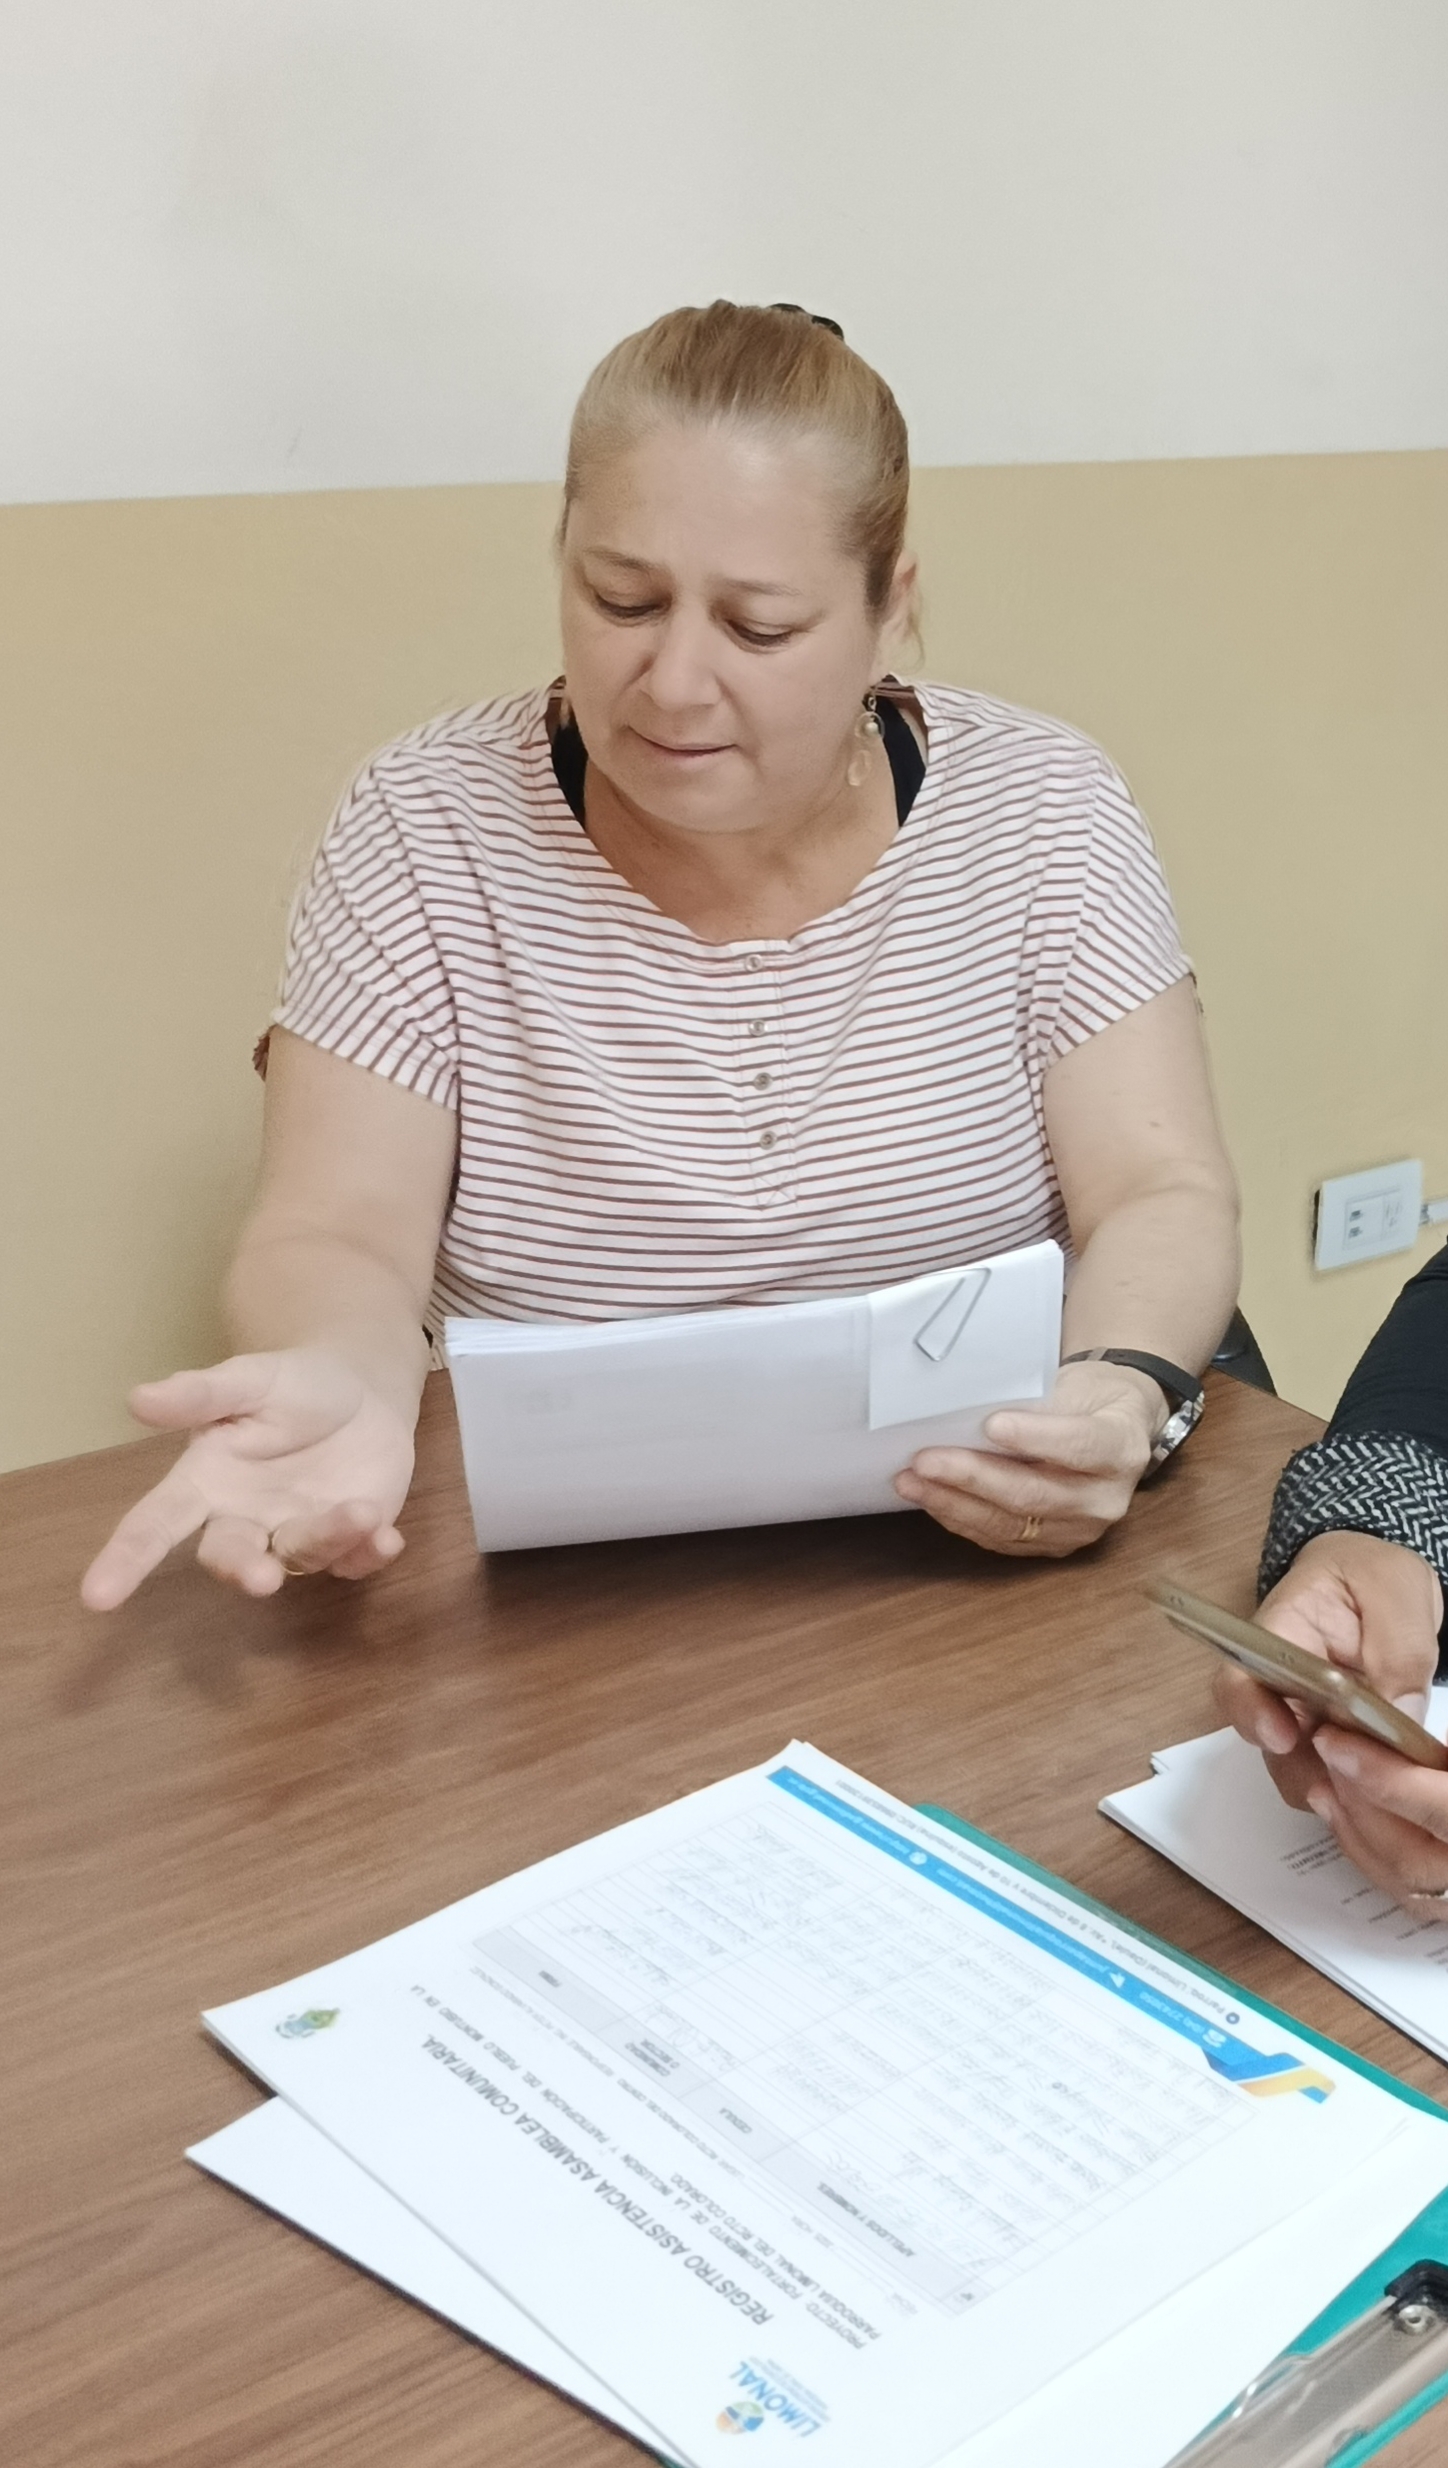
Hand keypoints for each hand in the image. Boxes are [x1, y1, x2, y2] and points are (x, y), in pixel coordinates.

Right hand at [80, 1349, 416, 1608]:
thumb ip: (200, 1393)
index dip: (125, 1559)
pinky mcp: (349, 1539)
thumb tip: (136, 1398)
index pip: (155, 1524)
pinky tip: (388, 1537)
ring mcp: (297, 1533)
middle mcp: (245, 1519)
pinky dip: (370, 1552)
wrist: (361, 1389)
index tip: (96, 1596)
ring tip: (361, 1510)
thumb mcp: (249, 1379)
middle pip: (230, 1557)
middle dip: (242, 1571)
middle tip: (260, 1579)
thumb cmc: (292, 1386)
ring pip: (301, 1555)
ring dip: (328, 1539)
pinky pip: (354, 1560)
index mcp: (205, 1481)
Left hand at [892, 1359, 1159, 1556]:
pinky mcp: (1052, 1547)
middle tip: (926, 1460)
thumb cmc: (1088, 1398)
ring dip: (954, 1503)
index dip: (1034, 1438)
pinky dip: (960, 1518)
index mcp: (1122, 1447)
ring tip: (911, 1481)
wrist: (1115, 1430)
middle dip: (973, 1477)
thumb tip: (969, 1409)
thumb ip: (1037, 1401)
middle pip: (1034, 1494)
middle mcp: (1105, 1499)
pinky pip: (1001, 1539)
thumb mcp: (1077, 1383)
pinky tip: (930, 1499)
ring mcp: (1080, 1530)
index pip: (1079, 1445)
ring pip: (1010, 1524)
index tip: (991, 1425)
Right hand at [1216, 1532, 1444, 1910]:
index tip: (1281, 1737)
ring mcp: (1303, 1715)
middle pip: (1267, 1740)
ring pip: (1299, 1768)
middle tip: (1350, 1789)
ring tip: (1375, 1797)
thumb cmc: (1374, 1575)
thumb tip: (1399, 1717)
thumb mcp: (1395, 1592)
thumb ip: (1397, 1650)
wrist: (1377, 1585)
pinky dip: (1353, 1794)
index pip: (1239, 1678)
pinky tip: (1381, 1793)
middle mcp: (1279, 1684)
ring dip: (1333, 1790)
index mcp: (1279, 1634)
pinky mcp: (1331, 1738)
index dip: (1250, 1713)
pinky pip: (1332, 1776)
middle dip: (1303, 1771)